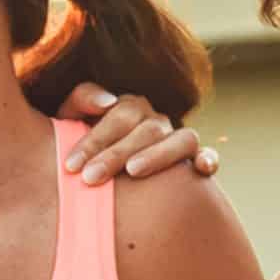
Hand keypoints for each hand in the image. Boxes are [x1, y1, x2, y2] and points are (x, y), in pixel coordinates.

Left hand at [59, 85, 220, 185]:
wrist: (95, 176)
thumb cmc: (81, 150)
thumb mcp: (71, 122)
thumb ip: (81, 102)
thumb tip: (107, 101)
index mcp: (129, 109)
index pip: (119, 114)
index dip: (94, 139)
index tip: (72, 166)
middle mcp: (156, 122)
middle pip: (146, 129)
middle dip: (115, 153)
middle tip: (90, 178)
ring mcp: (177, 140)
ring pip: (182, 138)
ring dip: (158, 154)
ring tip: (133, 171)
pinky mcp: (193, 161)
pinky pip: (206, 155)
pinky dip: (209, 158)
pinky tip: (202, 169)